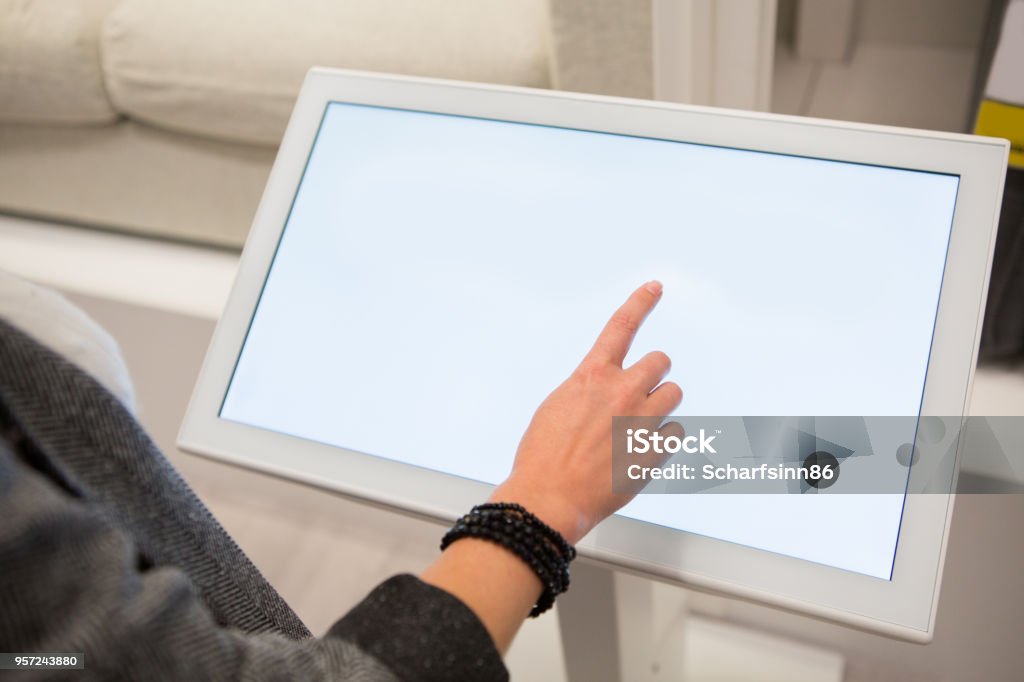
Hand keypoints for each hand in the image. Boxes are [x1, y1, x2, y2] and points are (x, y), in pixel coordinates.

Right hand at [490, 281, 682, 543]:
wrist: (549, 496)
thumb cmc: (542, 456)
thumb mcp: (556, 407)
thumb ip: (586, 392)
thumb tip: (601, 392)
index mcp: (592, 377)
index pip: (621, 326)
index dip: (640, 303)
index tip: (655, 288)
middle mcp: (621, 391)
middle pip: (660, 361)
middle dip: (652, 374)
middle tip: (638, 394)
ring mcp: (641, 420)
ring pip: (673, 393)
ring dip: (660, 404)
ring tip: (638, 425)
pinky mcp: (654, 450)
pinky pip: (676, 432)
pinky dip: (663, 439)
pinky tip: (640, 452)